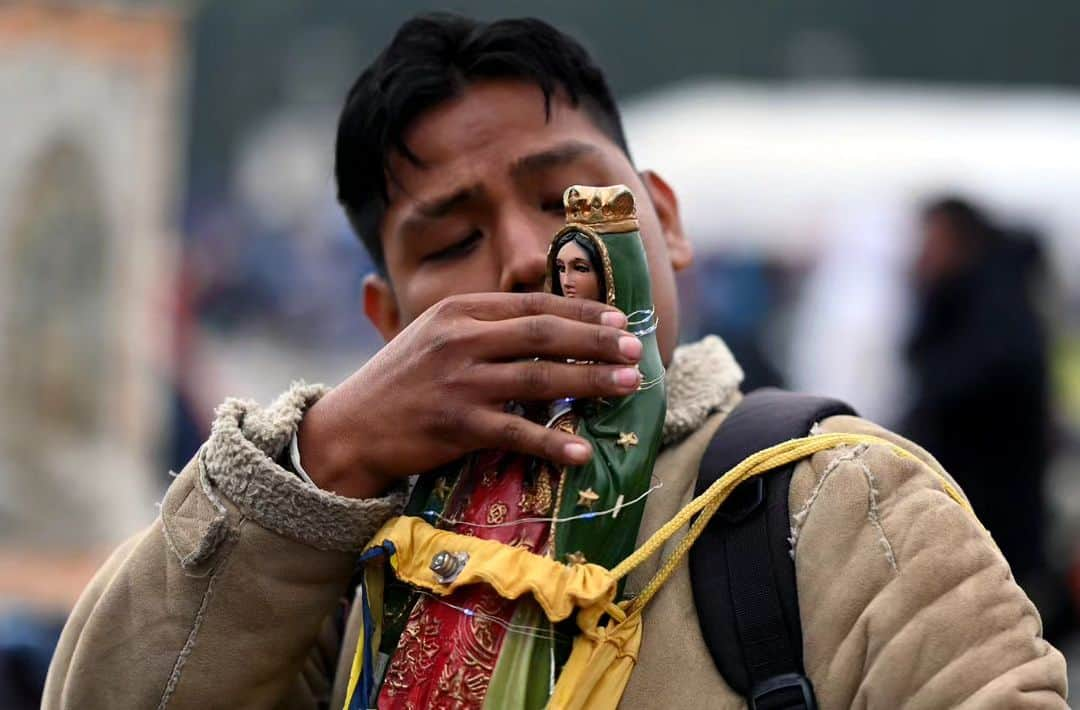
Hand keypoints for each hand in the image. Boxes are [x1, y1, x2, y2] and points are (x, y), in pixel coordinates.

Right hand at [297, 292, 642, 497]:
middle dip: (597, 340)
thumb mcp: (434, 338)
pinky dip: (551, 442)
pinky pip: (515, 432)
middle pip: (544, 333)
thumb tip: (544, 328)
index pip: (533, 304)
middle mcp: (460, 339)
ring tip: (628, 385)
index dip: (581, 310)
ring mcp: (458, 382)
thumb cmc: (399, 383)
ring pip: (538, 378)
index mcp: (459, 311)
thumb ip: (483, 328)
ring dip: (590, 381)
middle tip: (636, 349)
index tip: (618, 318)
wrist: (349, 429)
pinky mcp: (455, 425)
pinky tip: (581, 451)